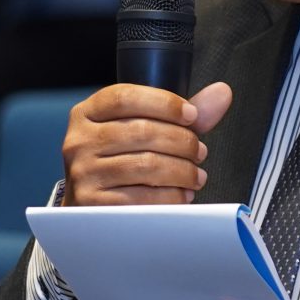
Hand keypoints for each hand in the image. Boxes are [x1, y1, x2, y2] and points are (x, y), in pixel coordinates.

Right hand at [61, 81, 233, 204]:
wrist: (91, 205)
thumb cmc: (120, 160)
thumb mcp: (141, 128)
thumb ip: (179, 113)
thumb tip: (221, 94)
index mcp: (87, 113)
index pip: (125, 97)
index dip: (164, 103)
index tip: (191, 116)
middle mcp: (79, 140)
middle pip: (141, 131)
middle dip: (182, 141)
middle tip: (200, 152)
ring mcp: (83, 172)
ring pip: (146, 164)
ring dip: (182, 171)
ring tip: (195, 175)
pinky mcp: (93, 203)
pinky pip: (142, 197)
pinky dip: (170, 196)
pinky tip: (182, 194)